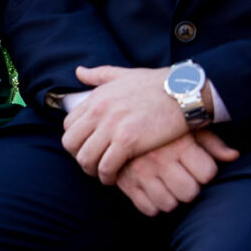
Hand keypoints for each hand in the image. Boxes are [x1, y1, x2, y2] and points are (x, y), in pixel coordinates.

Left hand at [62, 65, 190, 182]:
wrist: (182, 91)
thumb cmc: (156, 84)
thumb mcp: (122, 74)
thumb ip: (98, 75)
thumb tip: (78, 71)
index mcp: (96, 97)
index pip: (68, 125)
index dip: (75, 140)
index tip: (87, 148)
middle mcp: (98, 111)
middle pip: (70, 143)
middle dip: (78, 156)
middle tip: (92, 163)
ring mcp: (112, 126)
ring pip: (85, 157)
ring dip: (91, 170)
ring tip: (102, 174)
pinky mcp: (128, 141)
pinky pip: (106, 166)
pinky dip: (107, 176)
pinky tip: (114, 178)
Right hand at [115, 130, 238, 216]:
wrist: (114, 114)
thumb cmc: (156, 120)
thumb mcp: (184, 124)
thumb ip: (211, 141)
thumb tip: (234, 155)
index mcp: (178, 142)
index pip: (207, 173)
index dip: (206, 172)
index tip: (199, 166)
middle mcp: (159, 158)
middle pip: (189, 193)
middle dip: (189, 188)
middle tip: (183, 178)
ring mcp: (141, 171)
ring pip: (168, 204)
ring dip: (171, 198)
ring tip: (167, 185)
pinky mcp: (125, 182)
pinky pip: (147, 208)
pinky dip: (152, 204)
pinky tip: (152, 190)